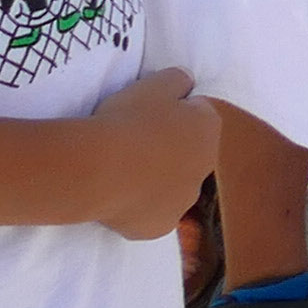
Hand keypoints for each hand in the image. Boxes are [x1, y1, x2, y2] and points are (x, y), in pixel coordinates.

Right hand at [82, 70, 219, 243]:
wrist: (98, 167)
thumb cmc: (128, 119)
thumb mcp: (155, 82)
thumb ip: (177, 79)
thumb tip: (186, 85)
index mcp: (209, 129)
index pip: (195, 115)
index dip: (169, 113)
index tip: (145, 115)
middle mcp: (205, 168)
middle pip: (187, 155)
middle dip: (166, 150)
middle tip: (131, 144)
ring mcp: (182, 203)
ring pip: (170, 189)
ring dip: (153, 181)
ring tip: (120, 172)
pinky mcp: (157, 228)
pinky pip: (148, 215)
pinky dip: (136, 209)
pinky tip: (115, 197)